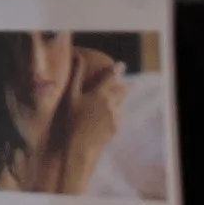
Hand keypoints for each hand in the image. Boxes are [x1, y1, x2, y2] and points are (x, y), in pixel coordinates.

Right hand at [48, 43, 127, 169]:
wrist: (81, 146)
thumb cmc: (72, 120)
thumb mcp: (71, 98)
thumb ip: (76, 77)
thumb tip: (77, 58)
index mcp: (100, 93)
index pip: (112, 77)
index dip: (117, 70)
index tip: (122, 65)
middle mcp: (111, 103)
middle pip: (122, 91)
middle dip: (127, 86)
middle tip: (132, 84)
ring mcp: (116, 115)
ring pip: (121, 104)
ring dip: (120, 101)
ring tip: (120, 102)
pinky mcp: (117, 127)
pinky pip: (118, 117)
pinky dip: (115, 115)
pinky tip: (110, 117)